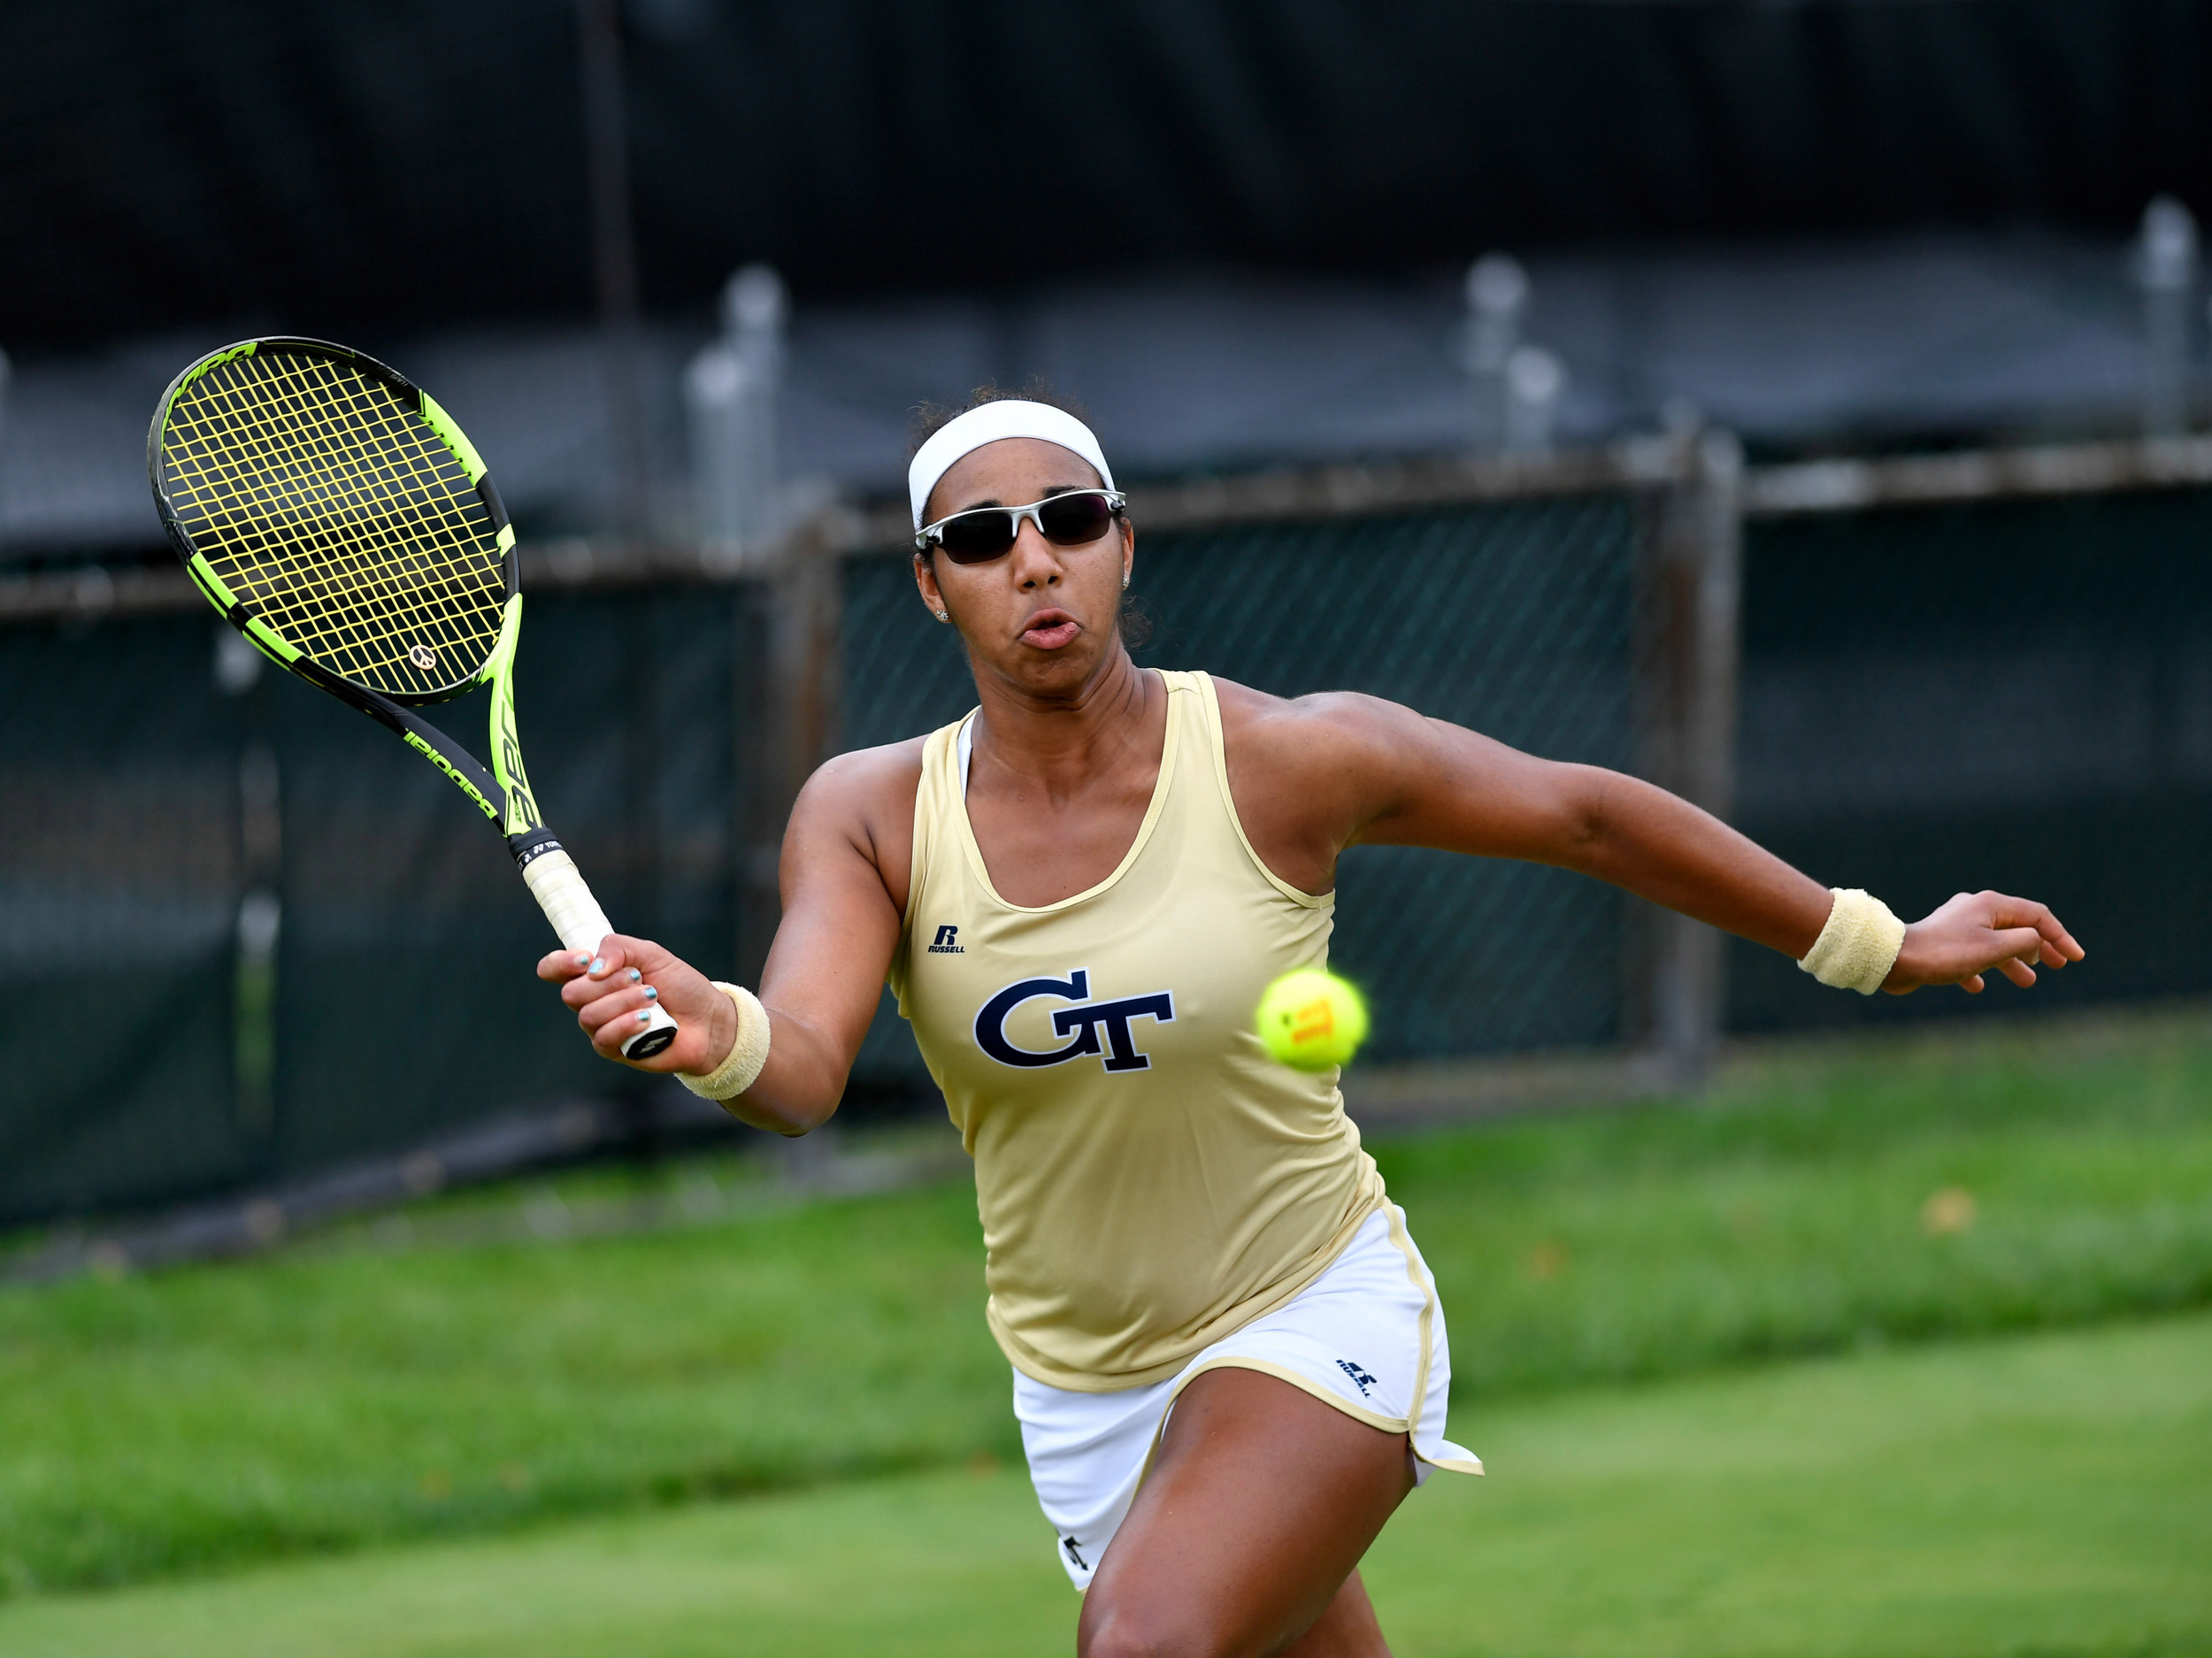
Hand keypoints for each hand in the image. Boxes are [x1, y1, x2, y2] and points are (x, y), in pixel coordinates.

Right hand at [536, 936, 738, 1073]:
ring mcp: (601, 1026)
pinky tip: (647, 1019)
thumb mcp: (652, 954)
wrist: (708, 1019)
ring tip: (652, 998)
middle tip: (640, 978)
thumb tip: (592, 968)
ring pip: (588, 1015)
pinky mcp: (614, 1049)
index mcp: (596, 974)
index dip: (559, 964)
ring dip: (623, 1001)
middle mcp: (593, 1001)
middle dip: (608, 983)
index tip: (584, 960)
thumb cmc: (681, 986)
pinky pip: (603, 1038)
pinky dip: (625, 1023)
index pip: (553, 969)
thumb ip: (619, 947)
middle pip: (571, 993)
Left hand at [1886, 891, 2083, 994]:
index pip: (2036, 915)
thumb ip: (2024, 941)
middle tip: (2057, 965)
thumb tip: (2036, 941)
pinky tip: (1977, 987)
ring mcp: (1956, 925)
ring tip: (2028, 982)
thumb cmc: (1945, 953)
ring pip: (1993, 942)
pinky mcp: (1940, 943)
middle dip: (2039, 946)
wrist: (1895, 959)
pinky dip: (1979, 969)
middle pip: (2016, 926)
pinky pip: (1968, 955)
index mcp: (1990, 904)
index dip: (2060, 936)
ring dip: (2012, 961)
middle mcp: (1973, 909)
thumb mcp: (1995, 948)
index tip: (2076, 958)